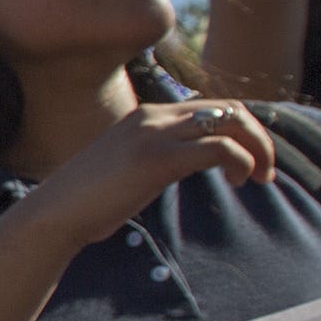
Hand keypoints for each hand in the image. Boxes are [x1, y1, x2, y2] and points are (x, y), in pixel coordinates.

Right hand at [16, 101, 275, 253]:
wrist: (54, 213)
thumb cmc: (86, 202)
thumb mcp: (123, 168)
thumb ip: (149, 158)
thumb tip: (169, 170)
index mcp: (145, 116)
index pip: (210, 107)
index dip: (241, 130)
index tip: (249, 161)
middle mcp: (153, 116)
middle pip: (229, 109)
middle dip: (258, 137)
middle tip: (266, 171)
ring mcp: (155, 134)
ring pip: (232, 122)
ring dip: (258, 148)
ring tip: (261, 178)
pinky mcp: (158, 158)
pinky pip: (220, 148)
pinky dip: (242, 161)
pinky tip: (238, 181)